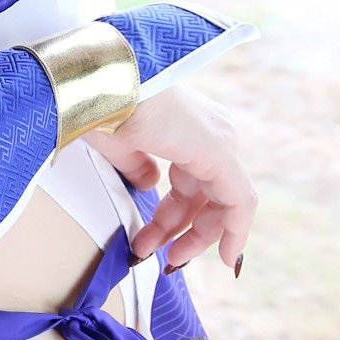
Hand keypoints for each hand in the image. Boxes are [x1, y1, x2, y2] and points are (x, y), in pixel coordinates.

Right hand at [82, 81, 254, 274]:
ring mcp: (220, 141)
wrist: (99, 81)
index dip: (178, 218)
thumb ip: (140, 167)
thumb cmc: (102, 107)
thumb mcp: (123, 146)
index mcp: (191, 129)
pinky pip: (240, 202)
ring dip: (197, 236)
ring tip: (167, 259)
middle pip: (210, 197)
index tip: (158, 243)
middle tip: (159, 255)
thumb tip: (149, 183)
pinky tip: (224, 256)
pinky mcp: (221, 153)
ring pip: (226, 203)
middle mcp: (213, 133)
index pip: (196, 184)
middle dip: (185, 231)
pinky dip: (235, 232)